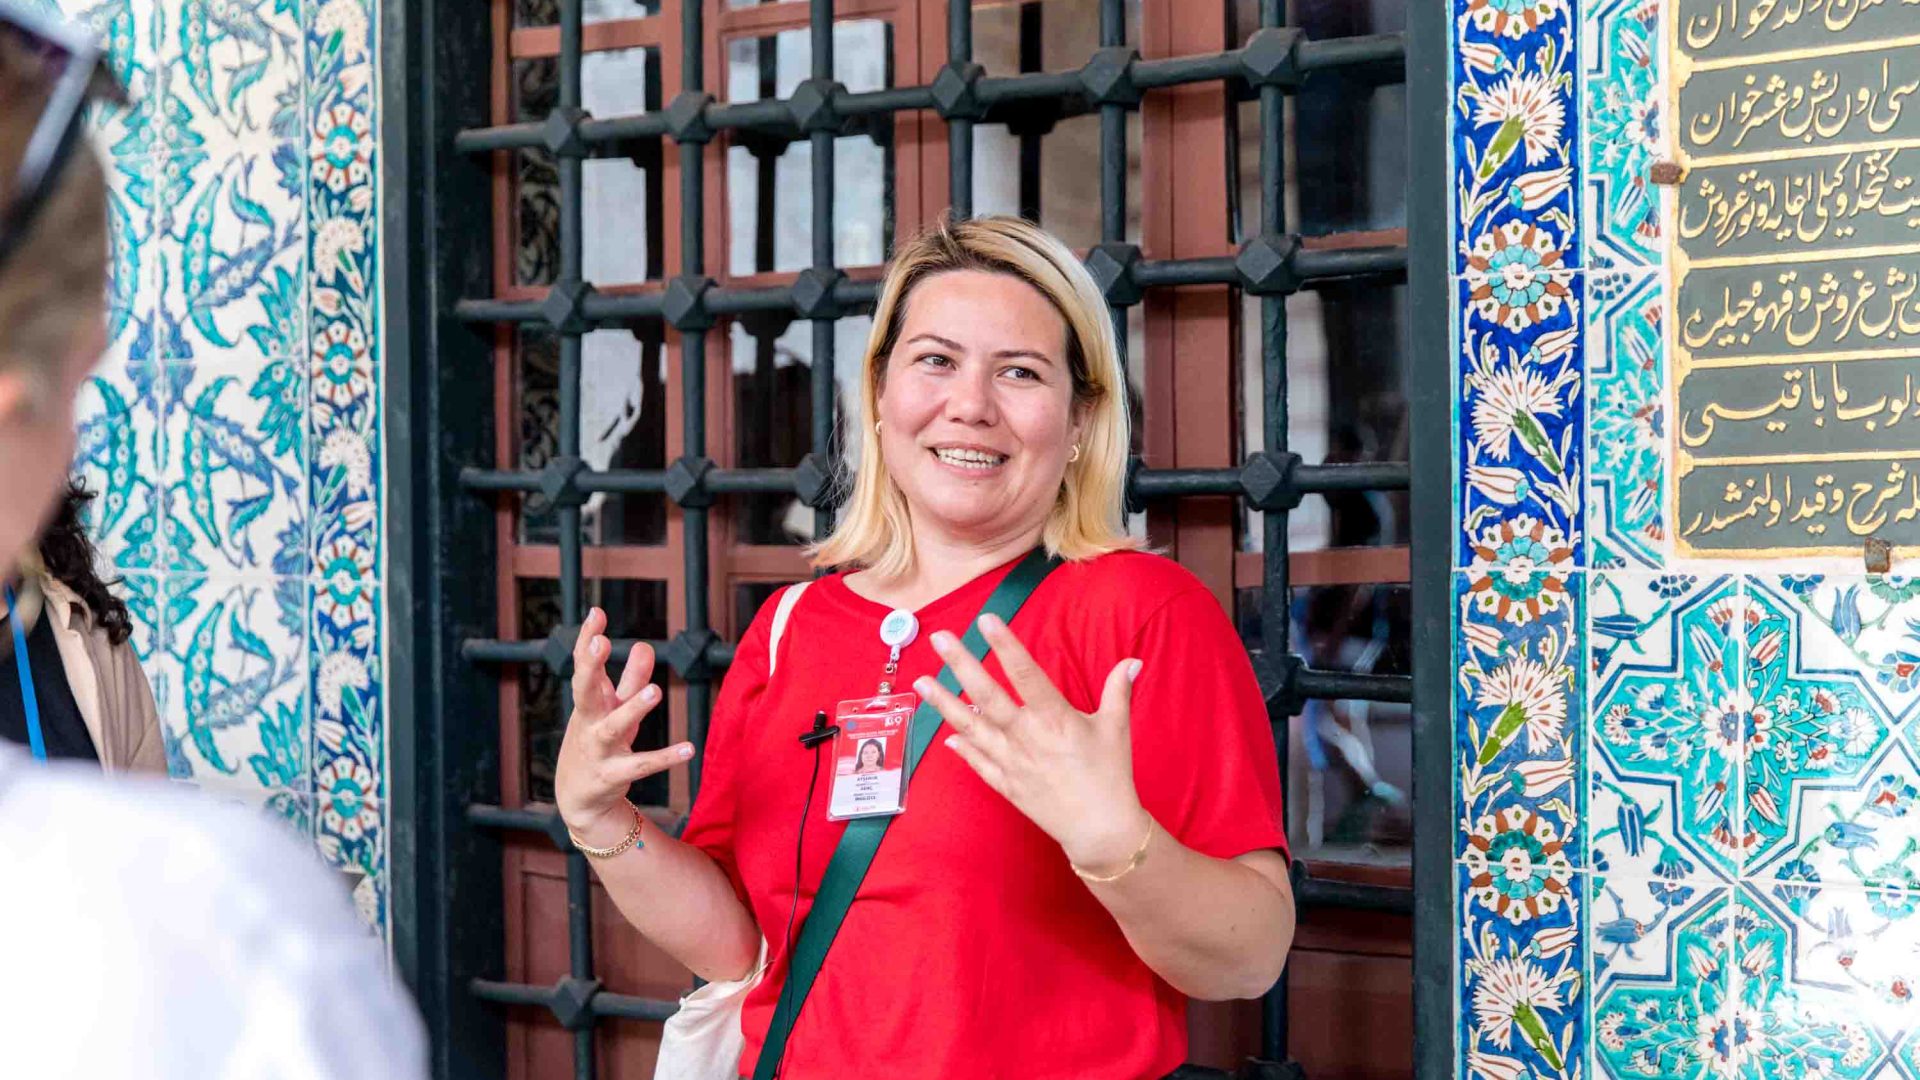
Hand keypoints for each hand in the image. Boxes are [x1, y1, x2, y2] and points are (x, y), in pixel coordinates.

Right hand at [553, 607, 691, 842]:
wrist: (578, 798)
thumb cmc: (597, 744)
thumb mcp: (613, 710)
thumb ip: (630, 679)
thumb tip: (647, 645)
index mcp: (589, 702)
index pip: (583, 666)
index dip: (588, 639)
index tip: (597, 613)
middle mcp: (589, 722)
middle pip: (584, 690)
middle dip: (590, 665)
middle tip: (600, 641)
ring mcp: (599, 749)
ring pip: (614, 726)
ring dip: (633, 707)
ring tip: (655, 690)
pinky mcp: (614, 775)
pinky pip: (642, 765)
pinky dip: (665, 757)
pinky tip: (689, 749)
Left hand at [915, 613, 1150, 874]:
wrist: (1100, 829)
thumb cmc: (1111, 775)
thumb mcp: (1116, 728)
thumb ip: (1118, 691)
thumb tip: (1131, 661)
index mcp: (1055, 719)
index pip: (1025, 674)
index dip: (1006, 646)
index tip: (987, 620)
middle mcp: (1027, 737)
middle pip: (987, 696)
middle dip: (961, 664)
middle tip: (939, 638)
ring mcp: (1011, 762)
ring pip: (971, 727)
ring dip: (944, 703)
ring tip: (922, 681)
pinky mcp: (1006, 785)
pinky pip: (978, 763)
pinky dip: (962, 748)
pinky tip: (945, 735)